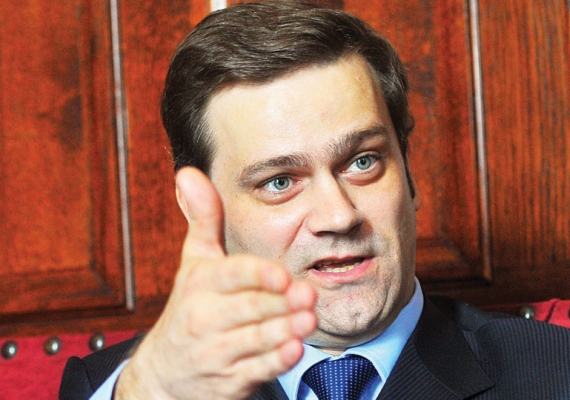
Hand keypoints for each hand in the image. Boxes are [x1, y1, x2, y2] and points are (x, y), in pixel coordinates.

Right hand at [115, 167, 317, 399]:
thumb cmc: (191, 307)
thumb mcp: (194, 263)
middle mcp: (205, 318)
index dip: (256, 275)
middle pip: (248, 308)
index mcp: (201, 284)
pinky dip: (275, 362)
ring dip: (283, 330)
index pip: (230, 275)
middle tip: (309, 294)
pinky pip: (256, 370)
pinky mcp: (229, 380)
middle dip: (280, 302)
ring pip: (254, 340)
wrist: (165, 374)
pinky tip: (295, 351)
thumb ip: (202, 219)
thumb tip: (189, 172)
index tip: (281, 275)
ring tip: (309, 320)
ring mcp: (217, 352)